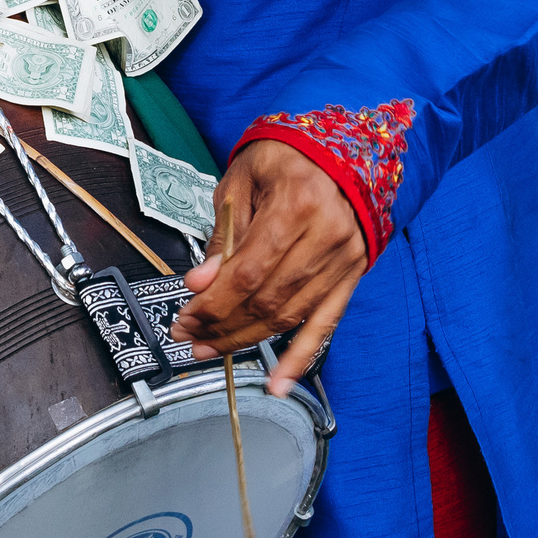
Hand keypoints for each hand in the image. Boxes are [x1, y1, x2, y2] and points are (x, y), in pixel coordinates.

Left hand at [165, 138, 369, 393]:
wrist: (341, 152)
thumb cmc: (284, 158)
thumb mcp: (242, 180)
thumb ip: (224, 233)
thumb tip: (200, 283)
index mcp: (296, 204)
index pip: (248, 271)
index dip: (213, 301)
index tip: (184, 314)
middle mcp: (327, 237)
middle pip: (267, 299)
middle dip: (222, 323)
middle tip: (188, 336)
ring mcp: (345, 261)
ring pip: (290, 317)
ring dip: (246, 340)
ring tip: (211, 349)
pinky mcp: (352, 278)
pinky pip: (325, 325)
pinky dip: (300, 359)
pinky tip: (278, 384)